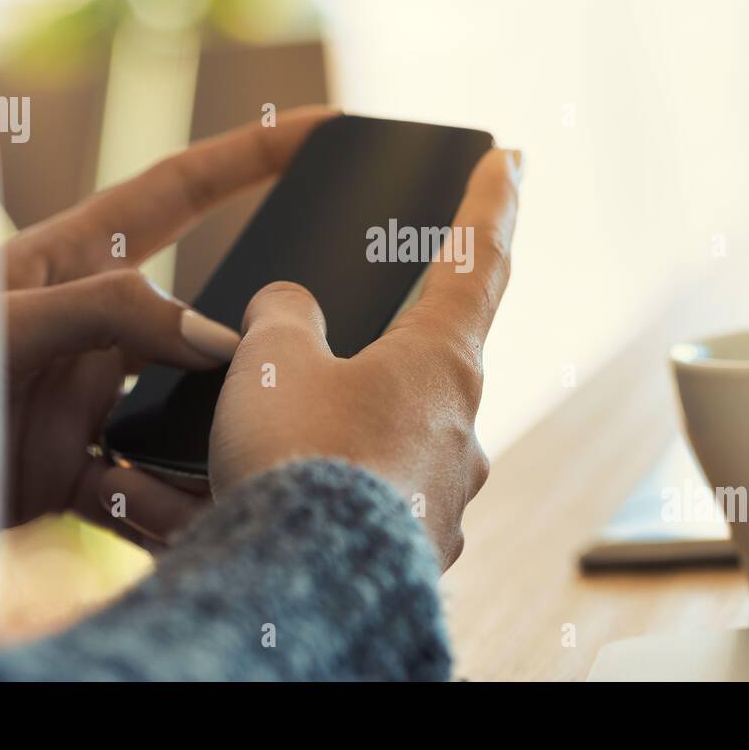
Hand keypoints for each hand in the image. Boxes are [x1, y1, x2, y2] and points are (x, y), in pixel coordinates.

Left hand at [0, 106, 339, 546]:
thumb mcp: (1, 325)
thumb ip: (108, 314)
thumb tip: (219, 338)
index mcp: (71, 259)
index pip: (178, 189)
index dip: (252, 155)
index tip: (323, 129)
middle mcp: (95, 325)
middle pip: (203, 312)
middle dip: (258, 329)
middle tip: (314, 341)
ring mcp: (96, 396)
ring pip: (192, 405)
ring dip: (215, 435)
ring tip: (232, 451)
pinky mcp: (89, 464)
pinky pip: (156, 476)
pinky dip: (170, 498)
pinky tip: (170, 508)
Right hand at [208, 148, 521, 568]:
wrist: (300, 591)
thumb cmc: (296, 462)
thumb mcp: (271, 361)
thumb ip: (284, 316)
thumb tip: (289, 309)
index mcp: (441, 363)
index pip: (479, 260)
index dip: (491, 202)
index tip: (511, 158)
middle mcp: (460, 428)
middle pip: (418, 365)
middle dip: (361, 359)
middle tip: (300, 368)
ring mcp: (443, 494)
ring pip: (379, 442)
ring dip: (319, 441)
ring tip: (237, 458)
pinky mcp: (413, 550)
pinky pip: (360, 504)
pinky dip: (314, 497)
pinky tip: (255, 508)